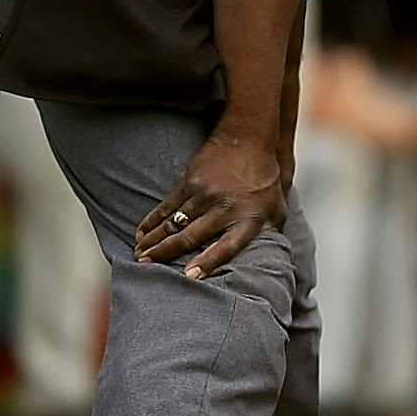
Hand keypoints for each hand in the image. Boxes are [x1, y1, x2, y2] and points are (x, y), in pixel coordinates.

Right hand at [134, 129, 286, 278]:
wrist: (247, 140)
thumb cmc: (264, 179)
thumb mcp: (276, 208)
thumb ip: (270, 233)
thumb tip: (267, 259)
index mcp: (248, 219)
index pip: (227, 246)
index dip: (208, 261)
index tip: (190, 275)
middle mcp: (225, 209)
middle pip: (191, 236)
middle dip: (166, 253)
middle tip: (148, 266)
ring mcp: (205, 195)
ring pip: (175, 223)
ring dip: (154, 240)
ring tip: (139, 254)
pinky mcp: (189, 183)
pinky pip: (167, 207)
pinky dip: (152, 221)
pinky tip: (141, 232)